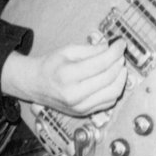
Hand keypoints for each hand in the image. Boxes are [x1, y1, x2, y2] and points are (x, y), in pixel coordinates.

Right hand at [1, 39, 127, 116]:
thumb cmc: (50, 65)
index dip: (115, 52)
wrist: (34, 84)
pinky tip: (112, 79)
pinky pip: (109, 102)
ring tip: (118, 66)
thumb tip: (112, 48)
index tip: (121, 43)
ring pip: (113, 93)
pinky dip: (115, 89)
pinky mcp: (84, 112)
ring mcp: (80, 106)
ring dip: (121, 78)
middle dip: (119, 63)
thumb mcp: (67, 51)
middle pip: (109, 78)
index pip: (101, 63)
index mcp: (67, 75)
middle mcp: (74, 94)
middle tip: (120, 54)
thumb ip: (91, 50)